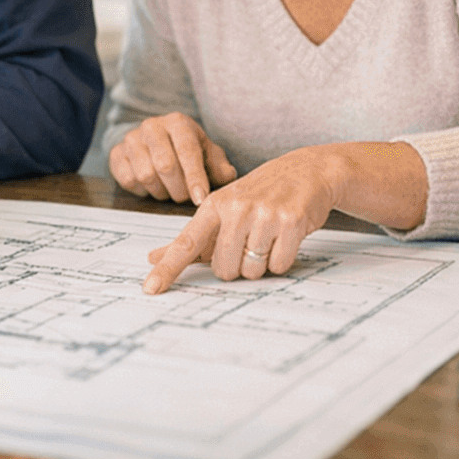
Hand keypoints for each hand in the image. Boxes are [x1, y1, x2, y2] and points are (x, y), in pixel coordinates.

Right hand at [109, 113, 236, 203]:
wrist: (154, 140)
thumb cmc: (186, 150)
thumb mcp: (207, 153)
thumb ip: (219, 165)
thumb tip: (227, 176)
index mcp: (178, 123)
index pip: (187, 151)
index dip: (194, 178)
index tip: (200, 200)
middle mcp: (152, 126)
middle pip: (165, 165)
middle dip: (178, 189)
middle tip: (185, 197)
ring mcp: (131, 139)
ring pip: (146, 175)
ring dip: (161, 191)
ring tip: (169, 190)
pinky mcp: (116, 153)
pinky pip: (128, 180)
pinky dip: (142, 191)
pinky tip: (152, 186)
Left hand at [141, 147, 336, 294]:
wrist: (307, 170)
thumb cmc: (261, 193)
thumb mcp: (224, 207)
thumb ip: (192, 237)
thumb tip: (154, 258)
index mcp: (214, 205)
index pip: (186, 242)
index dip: (168, 268)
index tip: (150, 288)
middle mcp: (236, 208)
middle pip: (224, 269)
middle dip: (237, 265)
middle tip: (249, 241)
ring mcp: (264, 214)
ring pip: (252, 271)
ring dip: (261, 263)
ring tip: (269, 236)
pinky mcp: (291, 221)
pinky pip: (279, 266)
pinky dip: (282, 259)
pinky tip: (285, 237)